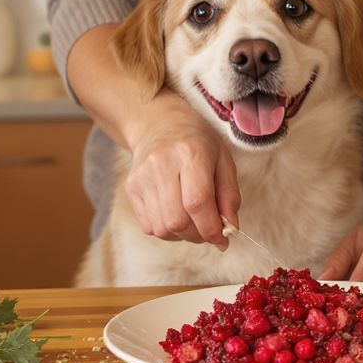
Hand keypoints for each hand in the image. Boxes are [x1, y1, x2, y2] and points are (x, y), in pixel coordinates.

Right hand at [124, 92, 240, 247]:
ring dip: (183, 235)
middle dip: (198, 235)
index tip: (222, 239)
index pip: (197, 203)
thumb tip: (230, 227)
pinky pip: (149, 226)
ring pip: (162, 228)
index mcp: (190, 153)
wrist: (159, 123)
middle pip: (178, 220)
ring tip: (193, 223)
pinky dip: (167, 231)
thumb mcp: (223, 160)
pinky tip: (176, 216)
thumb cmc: (197, 142)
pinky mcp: (131, 188)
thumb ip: (230, 195)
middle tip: (208, 231)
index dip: (211, 229)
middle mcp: (162, 164)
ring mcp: (142, 177)